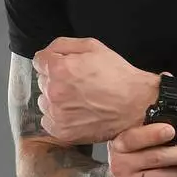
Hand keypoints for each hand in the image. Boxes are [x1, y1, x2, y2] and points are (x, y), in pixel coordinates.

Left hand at [32, 37, 157, 144]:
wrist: (137, 105)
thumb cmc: (118, 75)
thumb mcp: (93, 46)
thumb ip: (62, 45)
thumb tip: (45, 53)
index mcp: (59, 68)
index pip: (39, 62)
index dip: (55, 62)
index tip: (68, 68)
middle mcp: (54, 92)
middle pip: (42, 82)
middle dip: (56, 80)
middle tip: (79, 85)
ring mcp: (57, 114)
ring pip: (44, 102)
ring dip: (56, 100)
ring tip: (79, 100)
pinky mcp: (63, 131)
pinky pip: (48, 122)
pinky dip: (59, 118)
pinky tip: (76, 113)